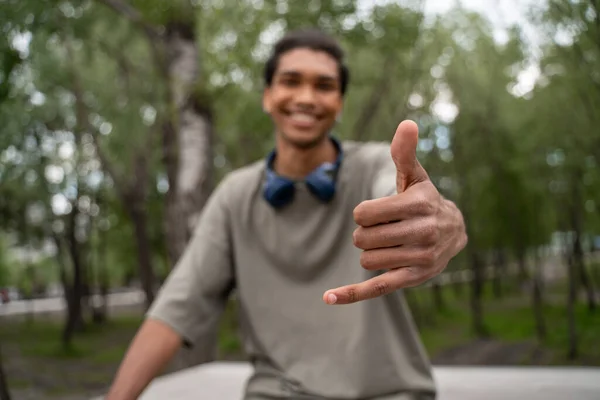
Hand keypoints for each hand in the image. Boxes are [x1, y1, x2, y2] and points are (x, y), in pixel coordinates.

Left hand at [323, 120, 466, 304]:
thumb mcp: (415, 176)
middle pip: (362, 238)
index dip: (363, 213)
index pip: (363, 214)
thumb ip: (404, 153)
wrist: (454, 232)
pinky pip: (376, 287)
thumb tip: (406, 123)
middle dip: (365, 233)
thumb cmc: (424, 199)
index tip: (377, 211)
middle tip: (383, 229)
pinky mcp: (412, 278)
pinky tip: (328, 297)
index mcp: (418, 205)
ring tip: (391, 243)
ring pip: (366, 259)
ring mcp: (419, 259)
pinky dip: (351, 293)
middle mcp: (422, 233)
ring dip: (370, 251)